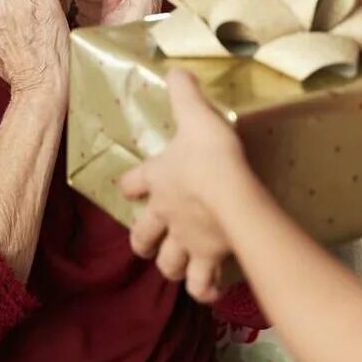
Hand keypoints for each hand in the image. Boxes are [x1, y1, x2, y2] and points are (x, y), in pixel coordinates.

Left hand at [119, 70, 248, 303]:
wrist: (232, 193)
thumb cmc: (211, 153)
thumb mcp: (196, 114)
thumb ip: (184, 93)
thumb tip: (175, 69)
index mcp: (158, 179)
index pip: (132, 183)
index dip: (130, 185)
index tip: (129, 187)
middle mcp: (165, 215)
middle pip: (143, 235)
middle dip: (142, 241)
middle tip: (146, 242)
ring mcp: (186, 241)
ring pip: (169, 264)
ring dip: (170, 267)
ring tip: (176, 268)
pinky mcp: (208, 258)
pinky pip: (204, 282)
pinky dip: (205, 290)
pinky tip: (208, 291)